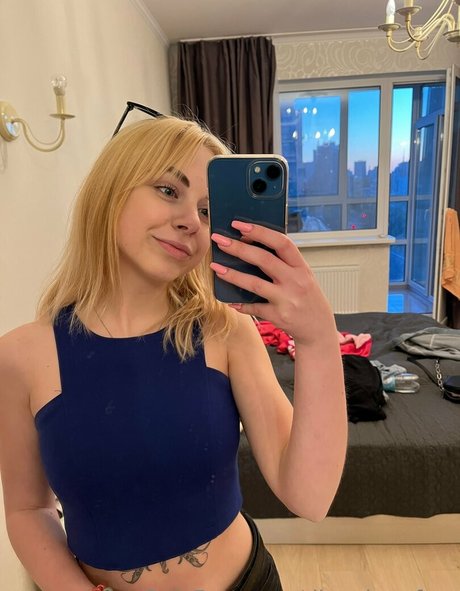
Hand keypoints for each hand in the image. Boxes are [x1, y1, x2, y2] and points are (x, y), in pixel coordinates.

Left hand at [210, 220, 335, 345]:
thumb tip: (249, 246)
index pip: (281, 242)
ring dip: (232, 275)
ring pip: (255, 283)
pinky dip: (241, 304)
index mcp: (301, 267)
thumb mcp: (302, 276)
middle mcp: (295, 281)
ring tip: (216, 267)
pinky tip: (229, 301)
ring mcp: (287, 299)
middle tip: (220, 240)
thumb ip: (283, 263)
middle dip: (239, 248)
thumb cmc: (306, 298)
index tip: (240, 225)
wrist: (318, 328)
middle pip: (264, 259)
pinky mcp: (278, 316)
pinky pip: (254, 307)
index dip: (260, 232)